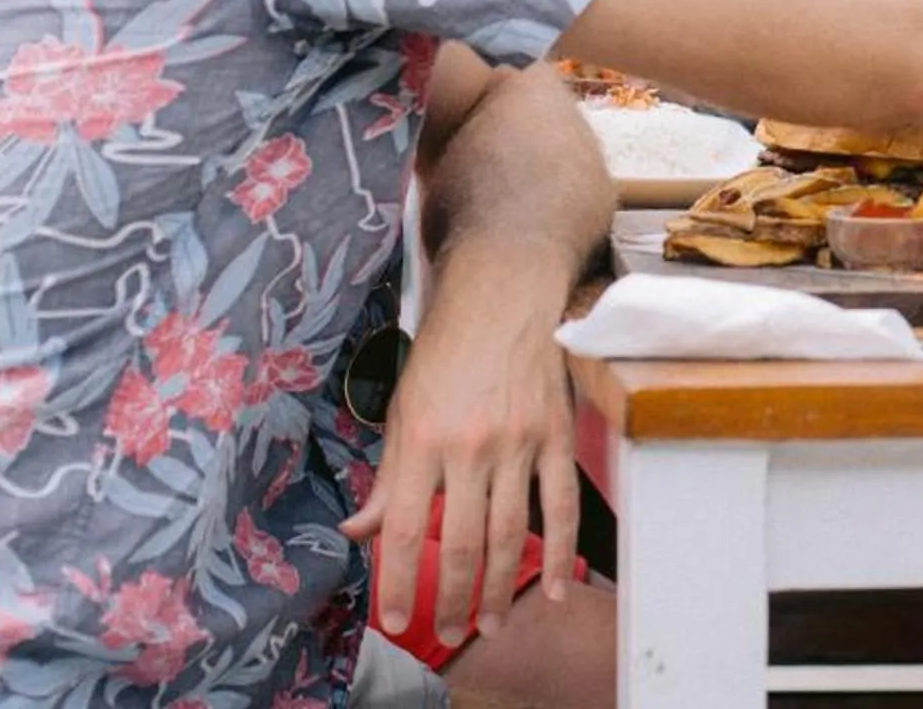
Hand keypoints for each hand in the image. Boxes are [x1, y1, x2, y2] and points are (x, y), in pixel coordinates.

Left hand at [343, 263, 581, 650]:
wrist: (503, 293)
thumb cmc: (447, 349)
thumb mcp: (402, 409)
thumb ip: (388, 478)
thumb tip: (360, 530)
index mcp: (422, 439)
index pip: (408, 528)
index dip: (400, 582)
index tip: (397, 619)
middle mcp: (470, 445)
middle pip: (462, 542)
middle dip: (452, 597)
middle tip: (447, 629)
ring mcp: (518, 441)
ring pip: (510, 531)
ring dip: (500, 586)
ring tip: (492, 622)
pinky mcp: (556, 435)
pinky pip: (561, 502)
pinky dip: (560, 548)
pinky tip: (555, 585)